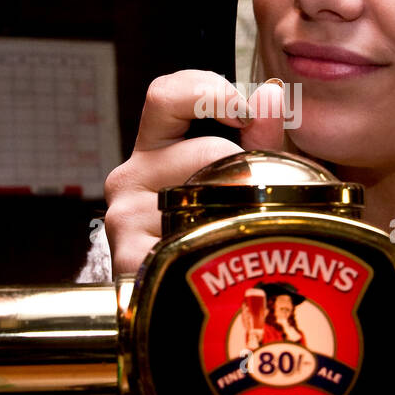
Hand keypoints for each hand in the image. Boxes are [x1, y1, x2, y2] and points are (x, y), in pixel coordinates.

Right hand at [103, 71, 286, 275]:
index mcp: (154, 150)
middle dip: (248, 170)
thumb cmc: (220, 231)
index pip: (165, 95)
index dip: (205, 89)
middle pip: (206, 149)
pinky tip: (219, 259)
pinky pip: (184, 240)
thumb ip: (261, 136)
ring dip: (239, 211)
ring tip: (245, 233)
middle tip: (264, 198)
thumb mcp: (247, 177)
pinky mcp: (127, 257)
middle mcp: (130, 178)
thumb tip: (270, 93)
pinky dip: (213, 247)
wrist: (197, 306)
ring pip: (202, 191)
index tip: (243, 112)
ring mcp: (124, 218)